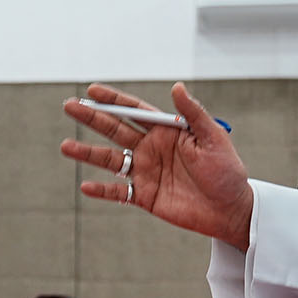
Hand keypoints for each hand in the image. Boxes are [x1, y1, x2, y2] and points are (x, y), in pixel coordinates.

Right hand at [61, 82, 253, 246]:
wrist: (231, 210)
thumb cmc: (227, 172)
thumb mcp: (213, 139)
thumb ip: (193, 114)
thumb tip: (177, 87)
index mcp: (167, 131)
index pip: (135, 111)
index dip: (113, 100)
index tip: (92, 90)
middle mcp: (151, 149)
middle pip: (115, 130)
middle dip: (92, 118)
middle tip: (69, 106)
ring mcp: (145, 172)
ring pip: (110, 160)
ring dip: (88, 153)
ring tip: (66, 146)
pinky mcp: (145, 196)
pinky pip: (118, 192)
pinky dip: (102, 190)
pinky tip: (85, 186)